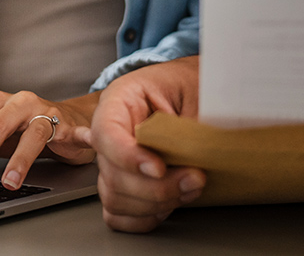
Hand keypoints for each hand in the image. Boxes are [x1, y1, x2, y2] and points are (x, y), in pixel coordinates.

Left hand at [0, 90, 95, 193]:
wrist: (69, 121)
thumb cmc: (27, 130)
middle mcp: (14, 102)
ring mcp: (39, 110)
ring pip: (25, 134)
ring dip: (18, 160)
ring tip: (8, 183)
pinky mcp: (62, 122)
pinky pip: (59, 134)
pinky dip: (66, 140)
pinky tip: (66, 153)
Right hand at [75, 56, 204, 232]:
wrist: (197, 91)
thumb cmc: (193, 85)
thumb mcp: (195, 92)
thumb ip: (188, 126)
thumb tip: (194, 157)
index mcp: (120, 99)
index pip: (106, 133)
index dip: (128, 156)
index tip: (159, 168)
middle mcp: (110, 132)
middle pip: (111, 173)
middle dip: (156, 187)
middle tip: (195, 178)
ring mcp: (114, 161)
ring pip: (115, 197)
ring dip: (155, 203)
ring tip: (189, 189)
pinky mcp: (123, 185)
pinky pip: (118, 213)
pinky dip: (143, 218)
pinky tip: (168, 205)